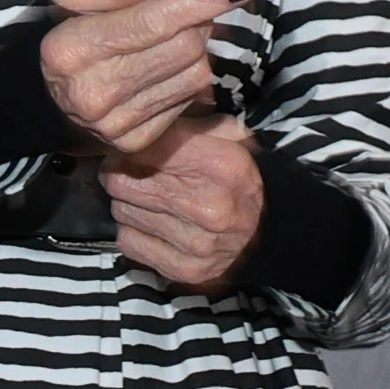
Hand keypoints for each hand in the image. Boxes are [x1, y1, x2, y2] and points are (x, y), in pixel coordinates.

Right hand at [36, 0, 245, 167]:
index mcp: (72, 50)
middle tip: (187, 10)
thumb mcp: (80, 0)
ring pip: (196, 74)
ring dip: (197, 50)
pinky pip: (190, 100)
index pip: (153, 21)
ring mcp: (116, 123)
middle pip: (185, 46)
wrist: (47, 101)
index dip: (199, 1)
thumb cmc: (70, 39)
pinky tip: (165, 71)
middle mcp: (93, 92)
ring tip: (173, 40)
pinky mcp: (135, 142)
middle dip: (198, 21)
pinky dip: (187, 79)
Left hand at [105, 112, 262, 291]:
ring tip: (148, 198)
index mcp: (224, 166)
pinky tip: (153, 224)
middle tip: (130, 172)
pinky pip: (128, 242)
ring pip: (122, 212)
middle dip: (120, 173)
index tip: (130, 149)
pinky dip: (133, 231)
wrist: (269, 230)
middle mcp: (211, 207)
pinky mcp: (185, 269)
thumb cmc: (238, 178)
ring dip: (127, 202)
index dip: (129, 147)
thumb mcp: (228, 136)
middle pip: (123, 182)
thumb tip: (141, 119)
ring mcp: (199, 243)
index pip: (145, 149)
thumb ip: (187, 123)